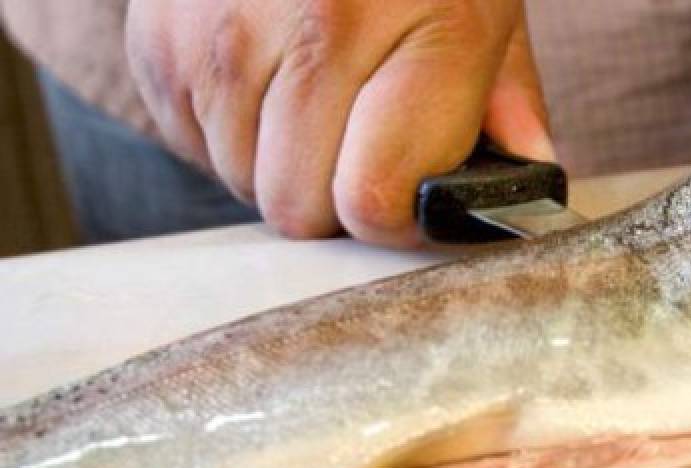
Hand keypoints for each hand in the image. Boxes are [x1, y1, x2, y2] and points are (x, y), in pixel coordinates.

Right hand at [126, 0, 553, 246]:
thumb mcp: (487, 12)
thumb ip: (507, 108)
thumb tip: (522, 190)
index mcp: (426, 29)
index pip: (373, 197)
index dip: (390, 218)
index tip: (404, 193)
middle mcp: (321, 26)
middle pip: (297, 204)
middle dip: (330, 195)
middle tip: (356, 143)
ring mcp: (228, 30)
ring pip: (240, 179)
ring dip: (277, 162)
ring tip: (311, 99)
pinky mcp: (160, 35)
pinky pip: (190, 143)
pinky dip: (228, 130)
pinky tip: (264, 76)